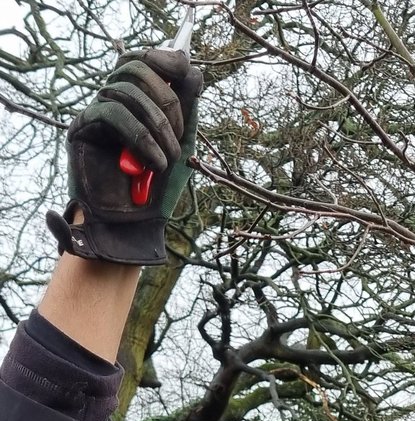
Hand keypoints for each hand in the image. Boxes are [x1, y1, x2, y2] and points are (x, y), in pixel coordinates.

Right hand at [47, 49, 203, 265]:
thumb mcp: (182, 147)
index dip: (165, 58)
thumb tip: (193, 69)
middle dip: (167, 101)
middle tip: (179, 139)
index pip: (143, 60)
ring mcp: (95, 114)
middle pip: (134, 67)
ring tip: (168, 160)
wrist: (133, 229)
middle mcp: (112, 103)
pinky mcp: (81, 129)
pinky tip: (154, 163)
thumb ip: (187, 110)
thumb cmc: (157, 192)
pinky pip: (112, 114)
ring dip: (158, 125)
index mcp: (136, 103)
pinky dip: (141, 138)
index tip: (186, 70)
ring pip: (126, 89)